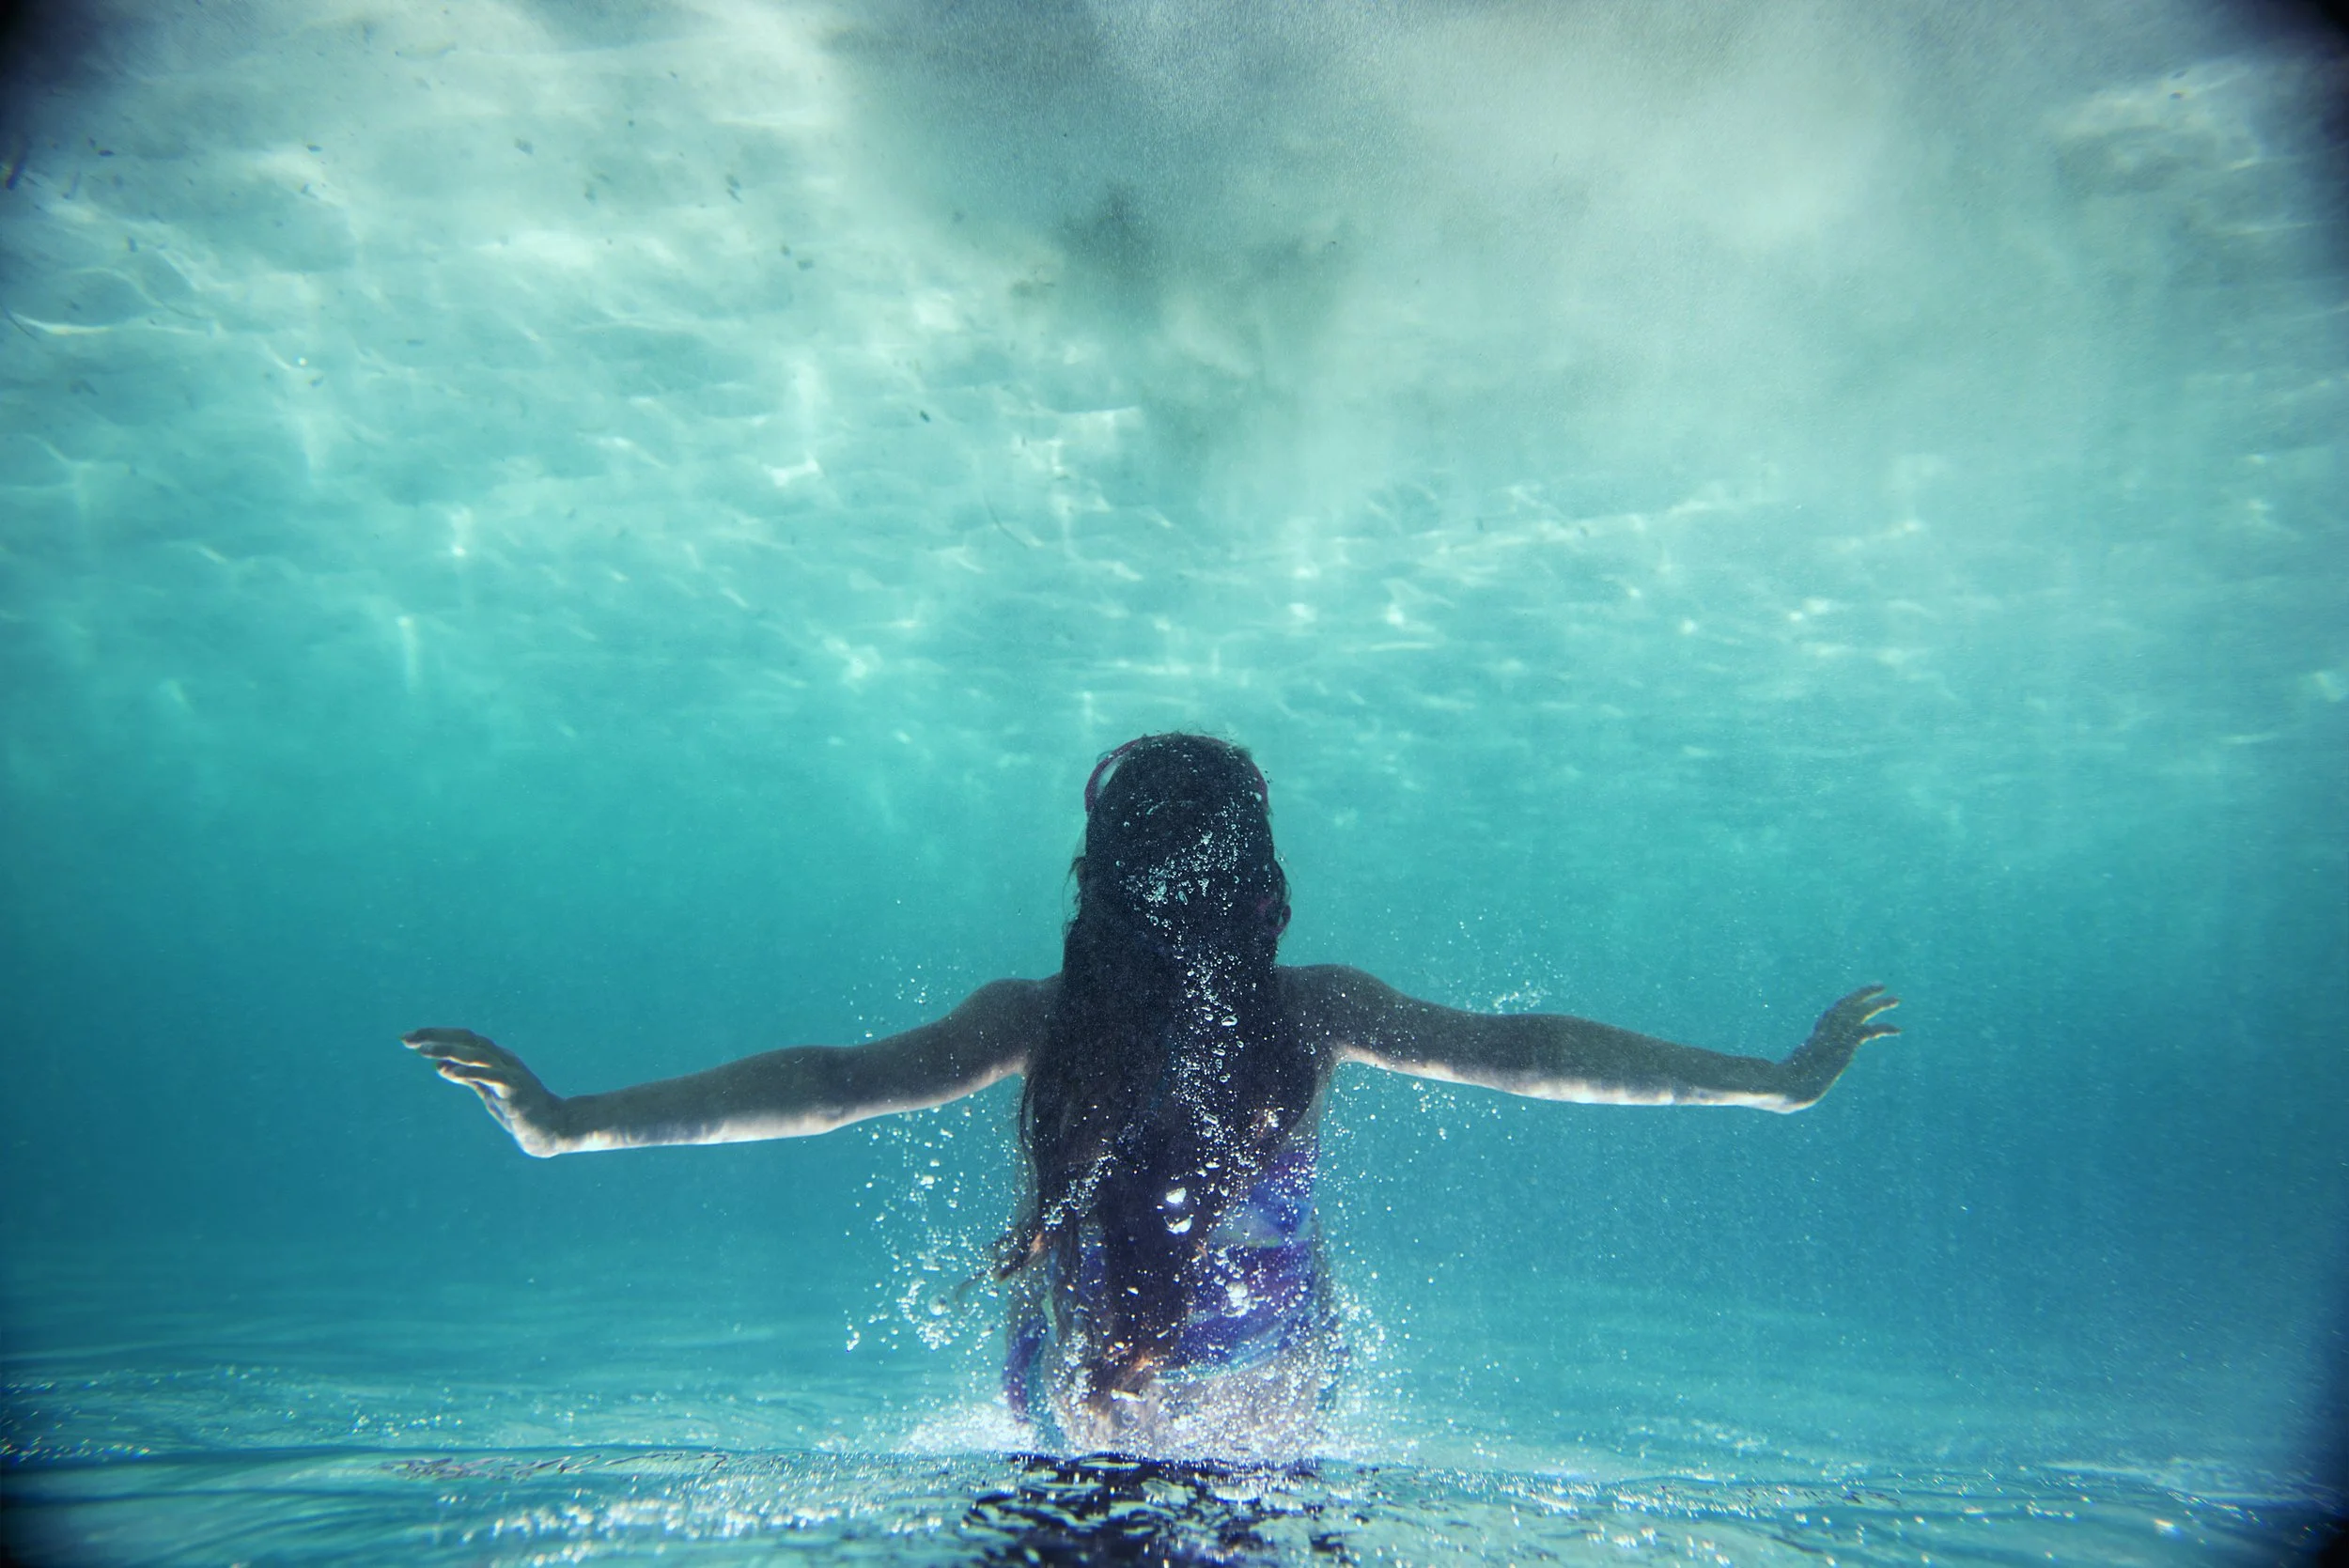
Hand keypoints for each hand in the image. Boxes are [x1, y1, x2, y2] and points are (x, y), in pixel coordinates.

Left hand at [402, 1028, 568, 1156]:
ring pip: (475, 1054)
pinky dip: (467, 1071)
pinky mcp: (515, 1089)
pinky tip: (446, 1070)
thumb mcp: (489, 1092)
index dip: (438, 1035)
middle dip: (436, 1036)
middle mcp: (503, 1060)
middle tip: (406, 1038)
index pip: (464, 1039)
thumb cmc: (521, 1112)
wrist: (554, 1130)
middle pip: (467, 1040)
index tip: (411, 1038)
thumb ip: (468, 1078)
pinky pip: (489, 1076)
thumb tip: (440, 1065)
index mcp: (496, 1059)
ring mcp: (510, 1073)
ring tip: (423, 1049)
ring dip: (448, 1049)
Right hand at [1779, 984, 1900, 1107]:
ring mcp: (1833, 1036)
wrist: (1789, 1085)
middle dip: (1863, 994)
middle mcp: (1824, 1031)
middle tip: (1880, 985)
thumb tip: (1794, 1096)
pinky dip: (1884, 1028)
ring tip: (1896, 999)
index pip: (1831, 1015)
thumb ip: (1801, 1082)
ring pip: (1859, 1012)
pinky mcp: (1844, 1044)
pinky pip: (1867, 1030)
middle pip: (1846, 1005)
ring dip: (1878, 1004)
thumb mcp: (1795, 1081)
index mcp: (1814, 1038)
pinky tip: (1898, 1029)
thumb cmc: (1784, 1088)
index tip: (1856, 1002)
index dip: (1846, 1006)